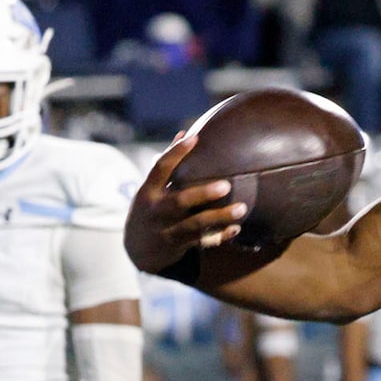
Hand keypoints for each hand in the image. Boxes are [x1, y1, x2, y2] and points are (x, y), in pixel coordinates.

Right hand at [124, 129, 247, 273]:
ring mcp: (167, 229)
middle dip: (203, 193)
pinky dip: (219, 236)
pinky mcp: (178, 245)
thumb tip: (185, 133)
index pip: (160, 168)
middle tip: (226, 185)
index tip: (194, 138)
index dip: (175, 152)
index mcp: (148, 190)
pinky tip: (236, 228)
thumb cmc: (151, 207)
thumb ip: (168, 166)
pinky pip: (202, 241)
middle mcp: (156, 210)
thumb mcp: (151, 188)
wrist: (137, 247)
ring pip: (195, 225)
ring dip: (219, 217)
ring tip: (242, 208)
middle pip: (180, 201)